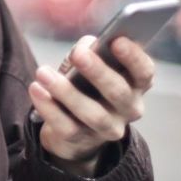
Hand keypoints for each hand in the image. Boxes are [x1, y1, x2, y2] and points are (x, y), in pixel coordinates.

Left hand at [27, 36, 154, 175]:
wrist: (74, 127)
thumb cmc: (87, 84)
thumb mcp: (93, 65)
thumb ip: (93, 52)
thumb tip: (87, 46)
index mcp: (136, 85)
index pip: (144, 72)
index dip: (133, 57)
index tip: (117, 40)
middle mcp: (128, 109)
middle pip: (118, 93)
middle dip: (98, 72)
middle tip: (78, 54)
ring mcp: (106, 128)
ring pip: (92, 113)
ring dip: (66, 91)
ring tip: (43, 73)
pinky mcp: (81, 140)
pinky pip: (65, 126)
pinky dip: (48, 107)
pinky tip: (36, 89)